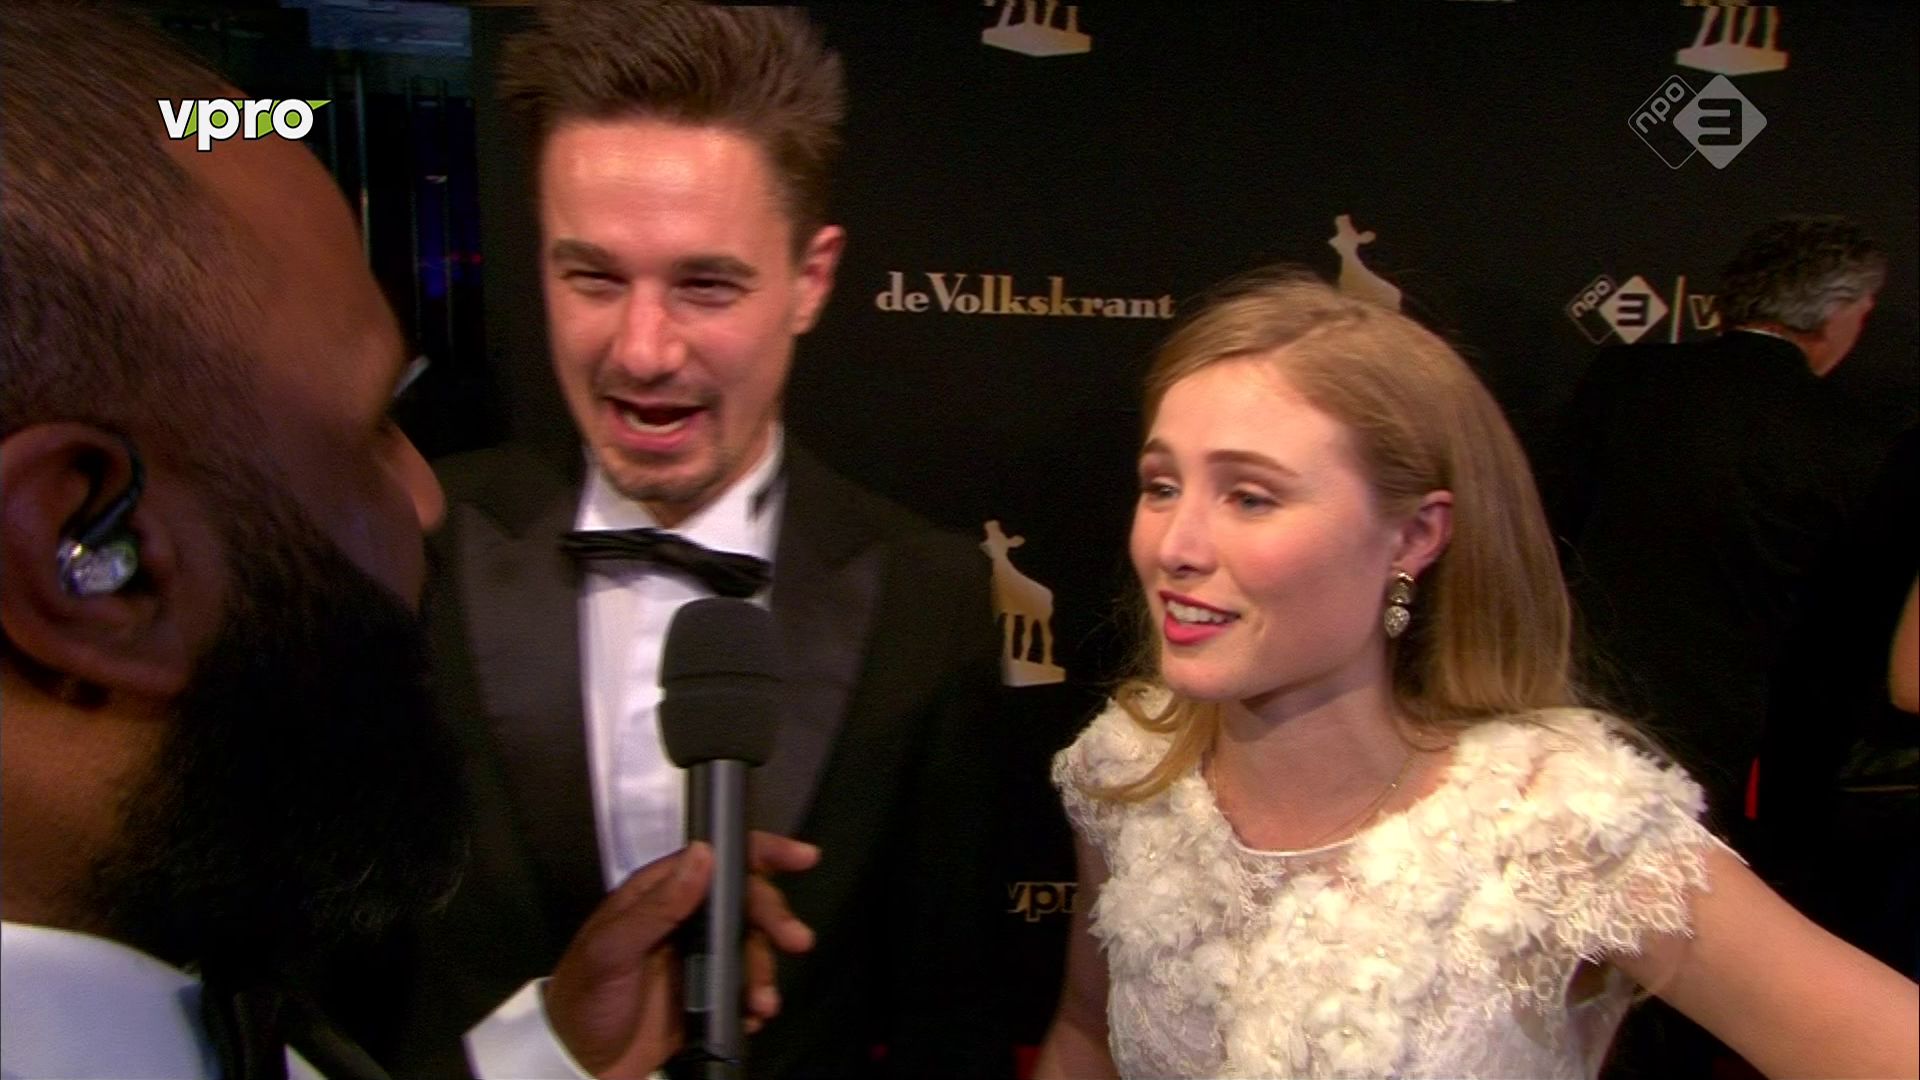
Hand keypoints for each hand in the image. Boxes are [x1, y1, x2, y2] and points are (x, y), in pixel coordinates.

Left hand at [544, 834, 819, 1078]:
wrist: (579, 1065)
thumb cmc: (584, 1000)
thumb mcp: (614, 950)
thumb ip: (658, 905)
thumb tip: (703, 855)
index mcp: (658, 896)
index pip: (715, 860)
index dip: (760, 854)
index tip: (802, 856)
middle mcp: (683, 921)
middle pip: (744, 905)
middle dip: (774, 920)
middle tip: (797, 941)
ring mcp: (697, 959)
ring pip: (750, 949)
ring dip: (764, 971)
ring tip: (763, 1002)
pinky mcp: (706, 996)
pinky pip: (744, 989)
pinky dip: (755, 1000)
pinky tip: (753, 1015)